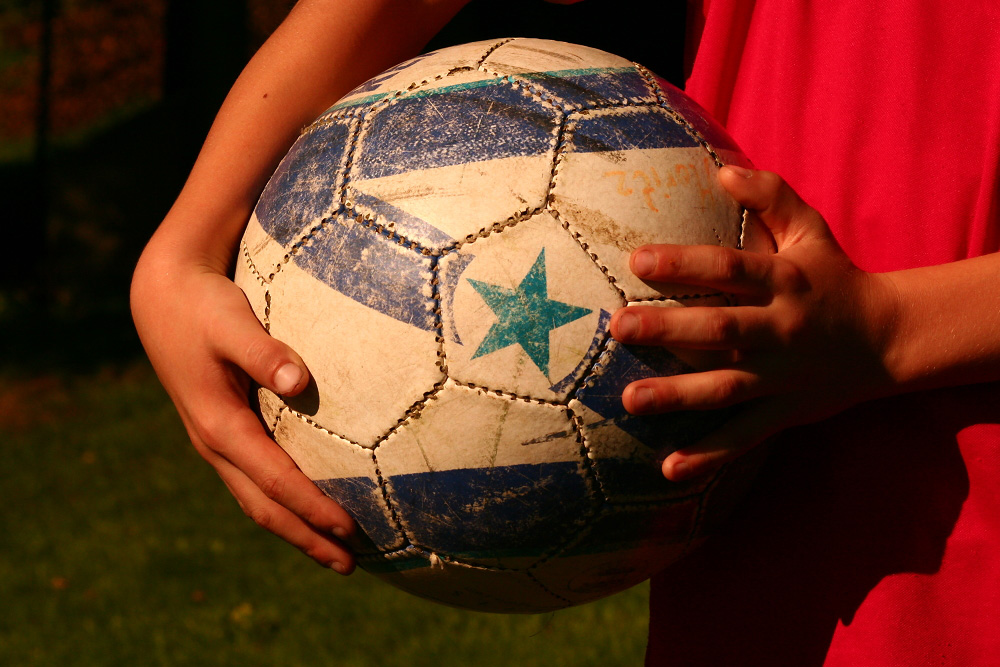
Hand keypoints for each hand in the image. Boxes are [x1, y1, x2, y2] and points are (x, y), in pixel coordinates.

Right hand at [130, 250, 356, 571]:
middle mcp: (215, 445)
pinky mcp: (225, 435)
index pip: (275, 480)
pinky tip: (310, 509)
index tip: (349, 528)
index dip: (312, 507)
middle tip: (349, 565)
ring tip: (336, 554)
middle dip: (306, 538)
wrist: (164, 299)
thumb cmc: (205, 308)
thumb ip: (264, 352)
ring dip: (296, 529)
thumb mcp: (232, 322)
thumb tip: (299, 381)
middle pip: (265, 508)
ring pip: (258, 501)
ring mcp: (217, 445)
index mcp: (219, 426)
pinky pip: (257, 482)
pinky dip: (285, 505)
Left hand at [609, 167, 898, 480]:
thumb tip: (721, 168)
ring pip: (726, 388)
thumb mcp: (811, 229)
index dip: (685, 264)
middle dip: (669, 329)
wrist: (888, 338)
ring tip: (630, 400)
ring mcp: (782, 376)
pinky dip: (709, 456)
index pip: (729, 268)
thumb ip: (770, 196)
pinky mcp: (784, 413)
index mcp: (784, 280)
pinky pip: (744, 437)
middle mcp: (780, 329)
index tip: (637, 261)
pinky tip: (669, 470)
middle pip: (721, 329)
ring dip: (678, 397)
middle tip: (618, 327)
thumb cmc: (834, 277)